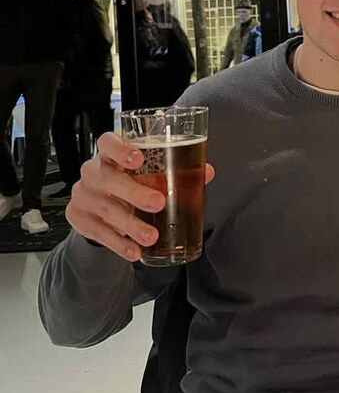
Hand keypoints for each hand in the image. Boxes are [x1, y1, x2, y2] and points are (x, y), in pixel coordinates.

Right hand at [66, 131, 215, 262]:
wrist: (98, 208)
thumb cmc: (129, 182)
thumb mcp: (147, 174)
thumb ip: (176, 171)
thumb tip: (207, 172)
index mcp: (110, 154)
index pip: (107, 142)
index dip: (120, 148)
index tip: (139, 158)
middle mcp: (93, 171)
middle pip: (108, 178)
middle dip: (134, 191)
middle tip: (158, 203)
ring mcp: (83, 195)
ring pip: (106, 209)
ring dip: (131, 224)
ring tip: (151, 236)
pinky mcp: (77, 217)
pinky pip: (98, 231)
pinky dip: (118, 243)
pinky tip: (133, 250)